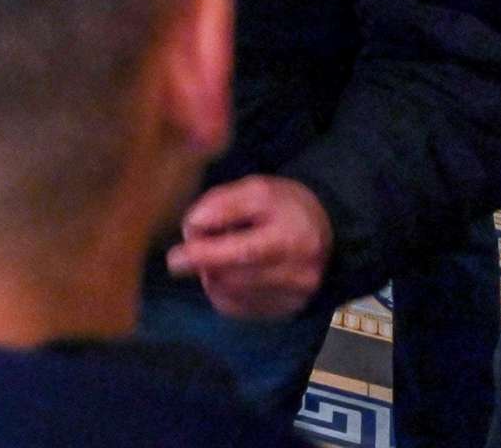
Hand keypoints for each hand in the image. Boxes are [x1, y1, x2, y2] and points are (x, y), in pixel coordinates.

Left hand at [165, 175, 332, 319]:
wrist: (326, 232)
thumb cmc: (284, 206)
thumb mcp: (256, 190)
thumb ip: (223, 204)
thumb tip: (194, 227)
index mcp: (291, 238)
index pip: (245, 253)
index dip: (206, 256)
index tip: (174, 259)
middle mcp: (298, 275)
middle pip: (233, 277)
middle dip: (204, 261)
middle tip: (199, 242)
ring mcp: (294, 299)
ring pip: (231, 295)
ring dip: (211, 276)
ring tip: (219, 255)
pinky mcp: (285, 312)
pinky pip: (237, 309)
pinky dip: (221, 291)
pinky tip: (227, 273)